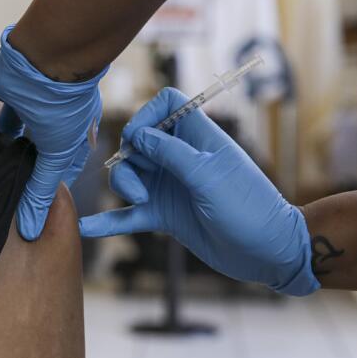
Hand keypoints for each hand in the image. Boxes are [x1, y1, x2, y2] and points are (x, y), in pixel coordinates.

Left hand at [0, 24, 106, 239]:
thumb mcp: (56, 154)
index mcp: (69, 134)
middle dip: (15, 163)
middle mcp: (47, 117)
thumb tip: (31, 230)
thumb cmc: (64, 106)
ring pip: (7, 122)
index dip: (45, 185)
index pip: (56, 167)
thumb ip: (40, 189)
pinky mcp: (0, 81)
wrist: (51, 51)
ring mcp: (24, 98)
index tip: (28, 207)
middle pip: (29, 146)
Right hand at [78, 87, 319, 295]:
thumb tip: (138, 136)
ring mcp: (170, 186)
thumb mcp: (209, 175)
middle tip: (141, 183)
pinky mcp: (164, 215)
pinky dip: (108, 221)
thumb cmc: (249, 207)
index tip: (139, 137)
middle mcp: (180, 158)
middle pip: (137, 142)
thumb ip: (171, 152)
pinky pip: (128, 215)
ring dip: (123, 185)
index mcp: (197, 137)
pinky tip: (88, 228)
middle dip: (129, 158)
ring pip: (128, 174)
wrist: (268, 253)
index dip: (147, 114)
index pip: (166, 104)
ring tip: (139, 202)